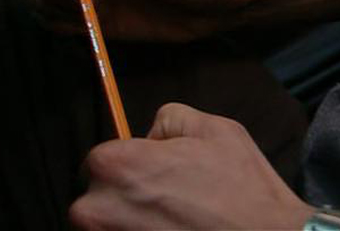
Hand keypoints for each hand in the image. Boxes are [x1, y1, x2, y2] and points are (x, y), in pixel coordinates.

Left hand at [69, 103, 314, 229]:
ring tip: (172, 222)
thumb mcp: (214, 129)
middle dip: (126, 196)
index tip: (154, 174)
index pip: (101, 159)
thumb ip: (169, 119)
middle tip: (167, 201)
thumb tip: (150, 135)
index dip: (131, 163)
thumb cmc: (242, 193)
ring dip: (131, 222)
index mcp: (117, 165)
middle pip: (97, 196)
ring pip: (106, 225)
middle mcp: (99, 208)